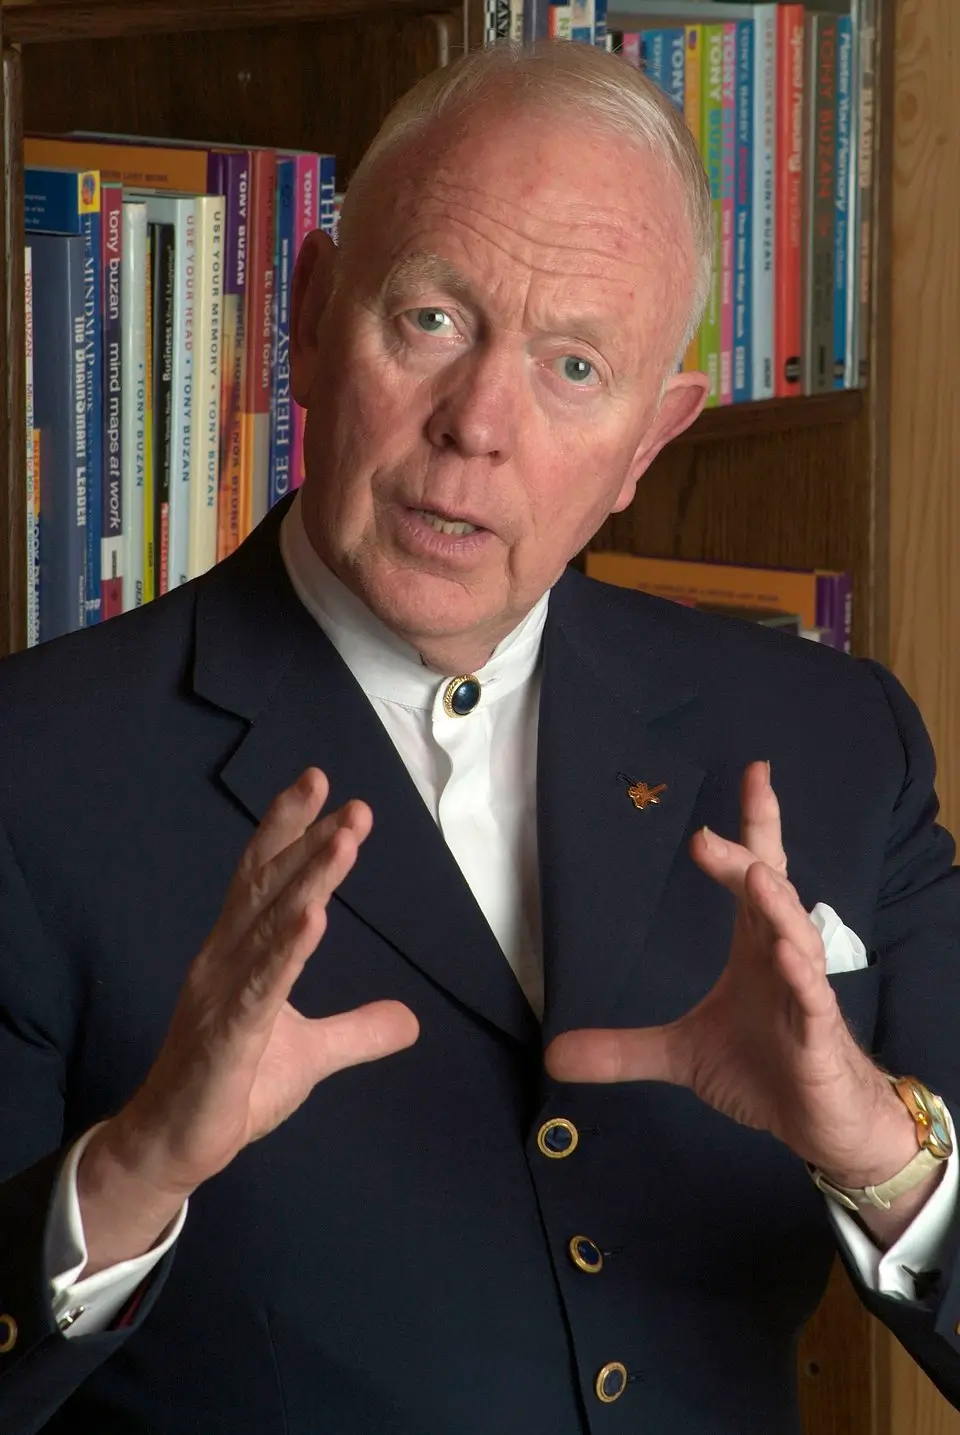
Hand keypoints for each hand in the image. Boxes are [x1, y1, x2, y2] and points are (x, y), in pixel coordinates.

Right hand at [78, 769, 418, 1272]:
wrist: (178, 1146)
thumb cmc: (232, 1088)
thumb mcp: (312, 1053)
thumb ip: (358, 1030)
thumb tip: (412, 1019)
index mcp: (238, 952)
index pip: (265, 876)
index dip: (291, 828)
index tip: (323, 784)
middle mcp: (225, 959)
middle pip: (269, 887)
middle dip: (309, 840)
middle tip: (353, 804)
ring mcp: (221, 996)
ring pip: (269, 927)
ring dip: (308, 881)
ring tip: (343, 841)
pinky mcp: (226, 1038)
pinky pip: (260, 988)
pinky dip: (286, 951)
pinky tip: (314, 919)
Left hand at [546, 764, 921, 1209]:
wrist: (821, 1124)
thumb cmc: (766, 1070)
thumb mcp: (682, 1054)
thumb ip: (623, 1050)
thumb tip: (553, 1055)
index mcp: (754, 946)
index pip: (754, 873)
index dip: (755, 824)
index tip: (752, 773)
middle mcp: (782, 956)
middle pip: (771, 892)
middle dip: (746, 857)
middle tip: (706, 838)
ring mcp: (805, 994)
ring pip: (797, 938)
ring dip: (777, 908)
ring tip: (755, 878)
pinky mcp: (820, 1035)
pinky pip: (814, 1000)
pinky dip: (802, 976)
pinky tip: (786, 953)